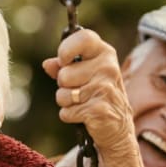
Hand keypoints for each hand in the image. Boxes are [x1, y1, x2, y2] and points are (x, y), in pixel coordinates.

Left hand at [43, 28, 135, 160]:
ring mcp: (104, 89)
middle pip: (63, 75)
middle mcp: (108, 68)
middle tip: (79, 91)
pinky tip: (85, 116)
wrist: (118, 128)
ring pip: (62, 95)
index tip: (63, 60)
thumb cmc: (97, 96)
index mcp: (105, 54)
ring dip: (66, 103)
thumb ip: (64, 67)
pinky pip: (66, 112)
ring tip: (82, 103)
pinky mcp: (98, 110)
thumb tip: (47, 64)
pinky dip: (70, 116)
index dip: (67, 49)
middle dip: (64, 86)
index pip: (84, 38)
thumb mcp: (84, 76)